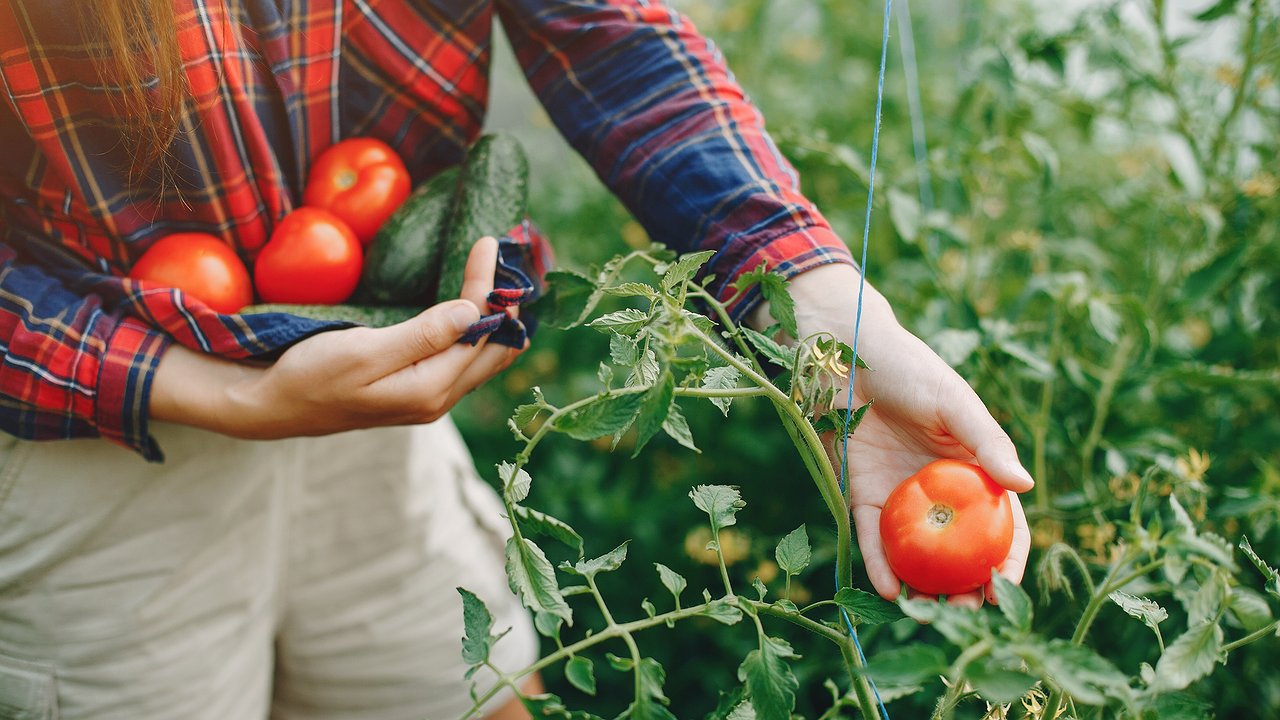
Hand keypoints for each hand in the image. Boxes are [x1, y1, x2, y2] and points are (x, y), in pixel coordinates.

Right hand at [151, 237, 524, 437]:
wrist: (272, 406)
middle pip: (495, 350)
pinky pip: (463, 360)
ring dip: (496, 319)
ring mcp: (428, 397)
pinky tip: (474, 309)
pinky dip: (477, 331)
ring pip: (483, 357)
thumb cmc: (310, 375)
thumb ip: (422, 335)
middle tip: (509, 259)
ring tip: (501, 278)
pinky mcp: (416, 389)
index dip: (489, 287)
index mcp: (430, 388)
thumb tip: (472, 312)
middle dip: (507, 305)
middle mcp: (438, 398)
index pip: (480, 331)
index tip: (487, 243)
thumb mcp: (363, 351)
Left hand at [765, 263, 1032, 607]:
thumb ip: (988, 443)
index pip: (1000, 524)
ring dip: (922, 587)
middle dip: (965, 587)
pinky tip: (889, 589)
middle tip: (966, 615)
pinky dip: (879, 565)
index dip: (1007, 560)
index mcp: (973, 469)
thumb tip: (1025, 485)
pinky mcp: (861, 495)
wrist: (846, 356)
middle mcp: (939, 490)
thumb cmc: (911, 371)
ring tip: (926, 615)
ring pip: (915, 553)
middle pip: (958, 550)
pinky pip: (872, 537)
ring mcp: (901, 496)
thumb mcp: (956, 404)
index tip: (1008, 592)